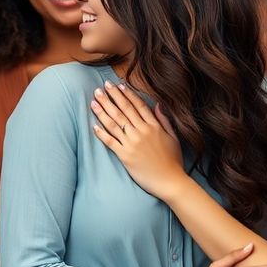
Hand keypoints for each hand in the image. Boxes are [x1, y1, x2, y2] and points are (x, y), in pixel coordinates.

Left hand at [90, 81, 187, 197]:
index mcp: (153, 126)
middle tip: (101, 88)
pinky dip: (101, 133)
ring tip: (93, 101)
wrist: (170, 181)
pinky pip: (110, 141)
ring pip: (114, 123)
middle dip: (111, 97)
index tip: (118, 86)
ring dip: (102, 111)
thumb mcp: (173, 137)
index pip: (137, 105)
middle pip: (123, 110)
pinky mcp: (125, 156)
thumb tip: (158, 104)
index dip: (127, 94)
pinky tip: (93, 125)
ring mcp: (132, 143)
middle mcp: (141, 132)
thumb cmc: (173, 161)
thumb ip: (164, 120)